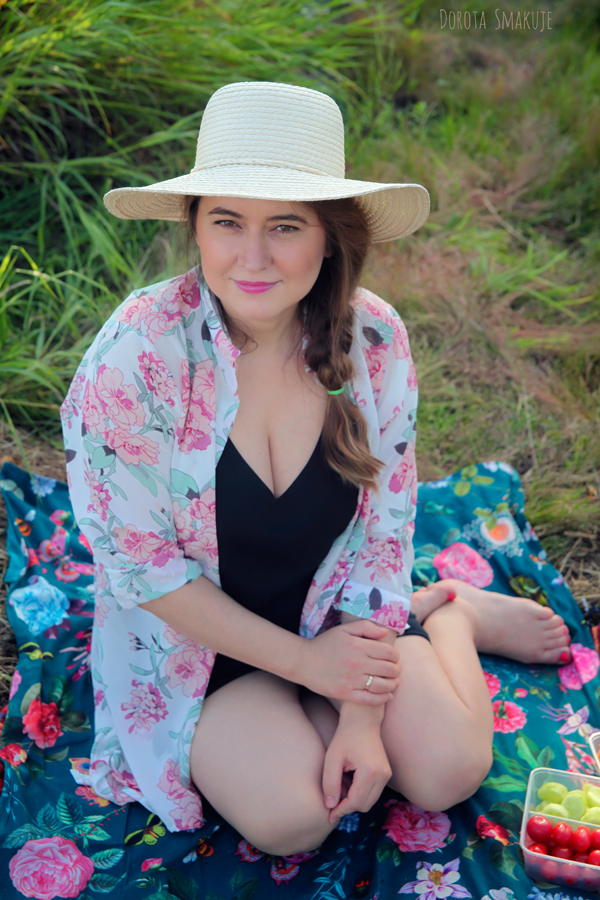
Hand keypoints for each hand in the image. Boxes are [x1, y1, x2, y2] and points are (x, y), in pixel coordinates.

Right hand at [296, 620, 399, 704]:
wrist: (303, 661)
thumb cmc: (325, 644)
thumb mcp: (343, 630)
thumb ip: (365, 627)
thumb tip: (384, 632)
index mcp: (358, 646)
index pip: (388, 652)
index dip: (395, 655)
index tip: (394, 657)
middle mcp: (356, 663)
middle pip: (388, 669)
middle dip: (396, 670)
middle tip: (395, 670)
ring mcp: (351, 680)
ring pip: (382, 685)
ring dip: (393, 684)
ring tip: (394, 682)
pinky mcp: (345, 694)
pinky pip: (369, 699)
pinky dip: (382, 698)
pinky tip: (388, 695)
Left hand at [322, 707, 391, 823]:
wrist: (362, 719)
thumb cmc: (345, 736)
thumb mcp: (332, 758)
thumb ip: (330, 783)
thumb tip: (330, 807)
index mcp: (370, 772)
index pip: (355, 802)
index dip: (341, 810)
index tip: (328, 814)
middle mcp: (383, 775)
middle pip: (364, 806)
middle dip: (348, 806)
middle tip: (333, 796)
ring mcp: (387, 774)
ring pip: (370, 801)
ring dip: (354, 800)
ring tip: (341, 785)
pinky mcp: (387, 773)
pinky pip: (373, 792)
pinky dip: (361, 793)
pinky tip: (349, 781)